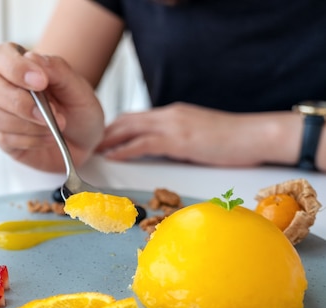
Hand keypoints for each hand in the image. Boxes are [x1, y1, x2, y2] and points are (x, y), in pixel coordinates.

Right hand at [0, 42, 104, 172]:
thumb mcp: (77, 87)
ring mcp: (0, 115)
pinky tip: (48, 138)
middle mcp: (3, 88)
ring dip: (28, 124)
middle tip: (49, 112)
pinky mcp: (3, 140)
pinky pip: (5, 139)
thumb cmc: (77, 109)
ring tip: (55, 126)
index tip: (41, 81)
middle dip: (18, 101)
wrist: (85, 140)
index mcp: (18, 66)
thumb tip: (32, 59)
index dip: (15, 68)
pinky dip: (32, 140)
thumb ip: (56, 69)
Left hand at [97, 102, 300, 166]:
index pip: (136, 117)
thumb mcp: (198, 134)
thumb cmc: (232, 139)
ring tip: (93, 150)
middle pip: (126, 120)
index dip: (115, 126)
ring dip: (108, 140)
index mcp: (173, 113)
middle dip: (106, 131)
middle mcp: (169, 115)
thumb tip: (161, 149)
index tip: (101, 136)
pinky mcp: (178, 140)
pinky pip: (142, 143)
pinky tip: (112, 156)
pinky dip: (124, 149)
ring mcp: (173, 125)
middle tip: (88, 143)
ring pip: (129, 129)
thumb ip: (177, 137)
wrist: (256, 135)